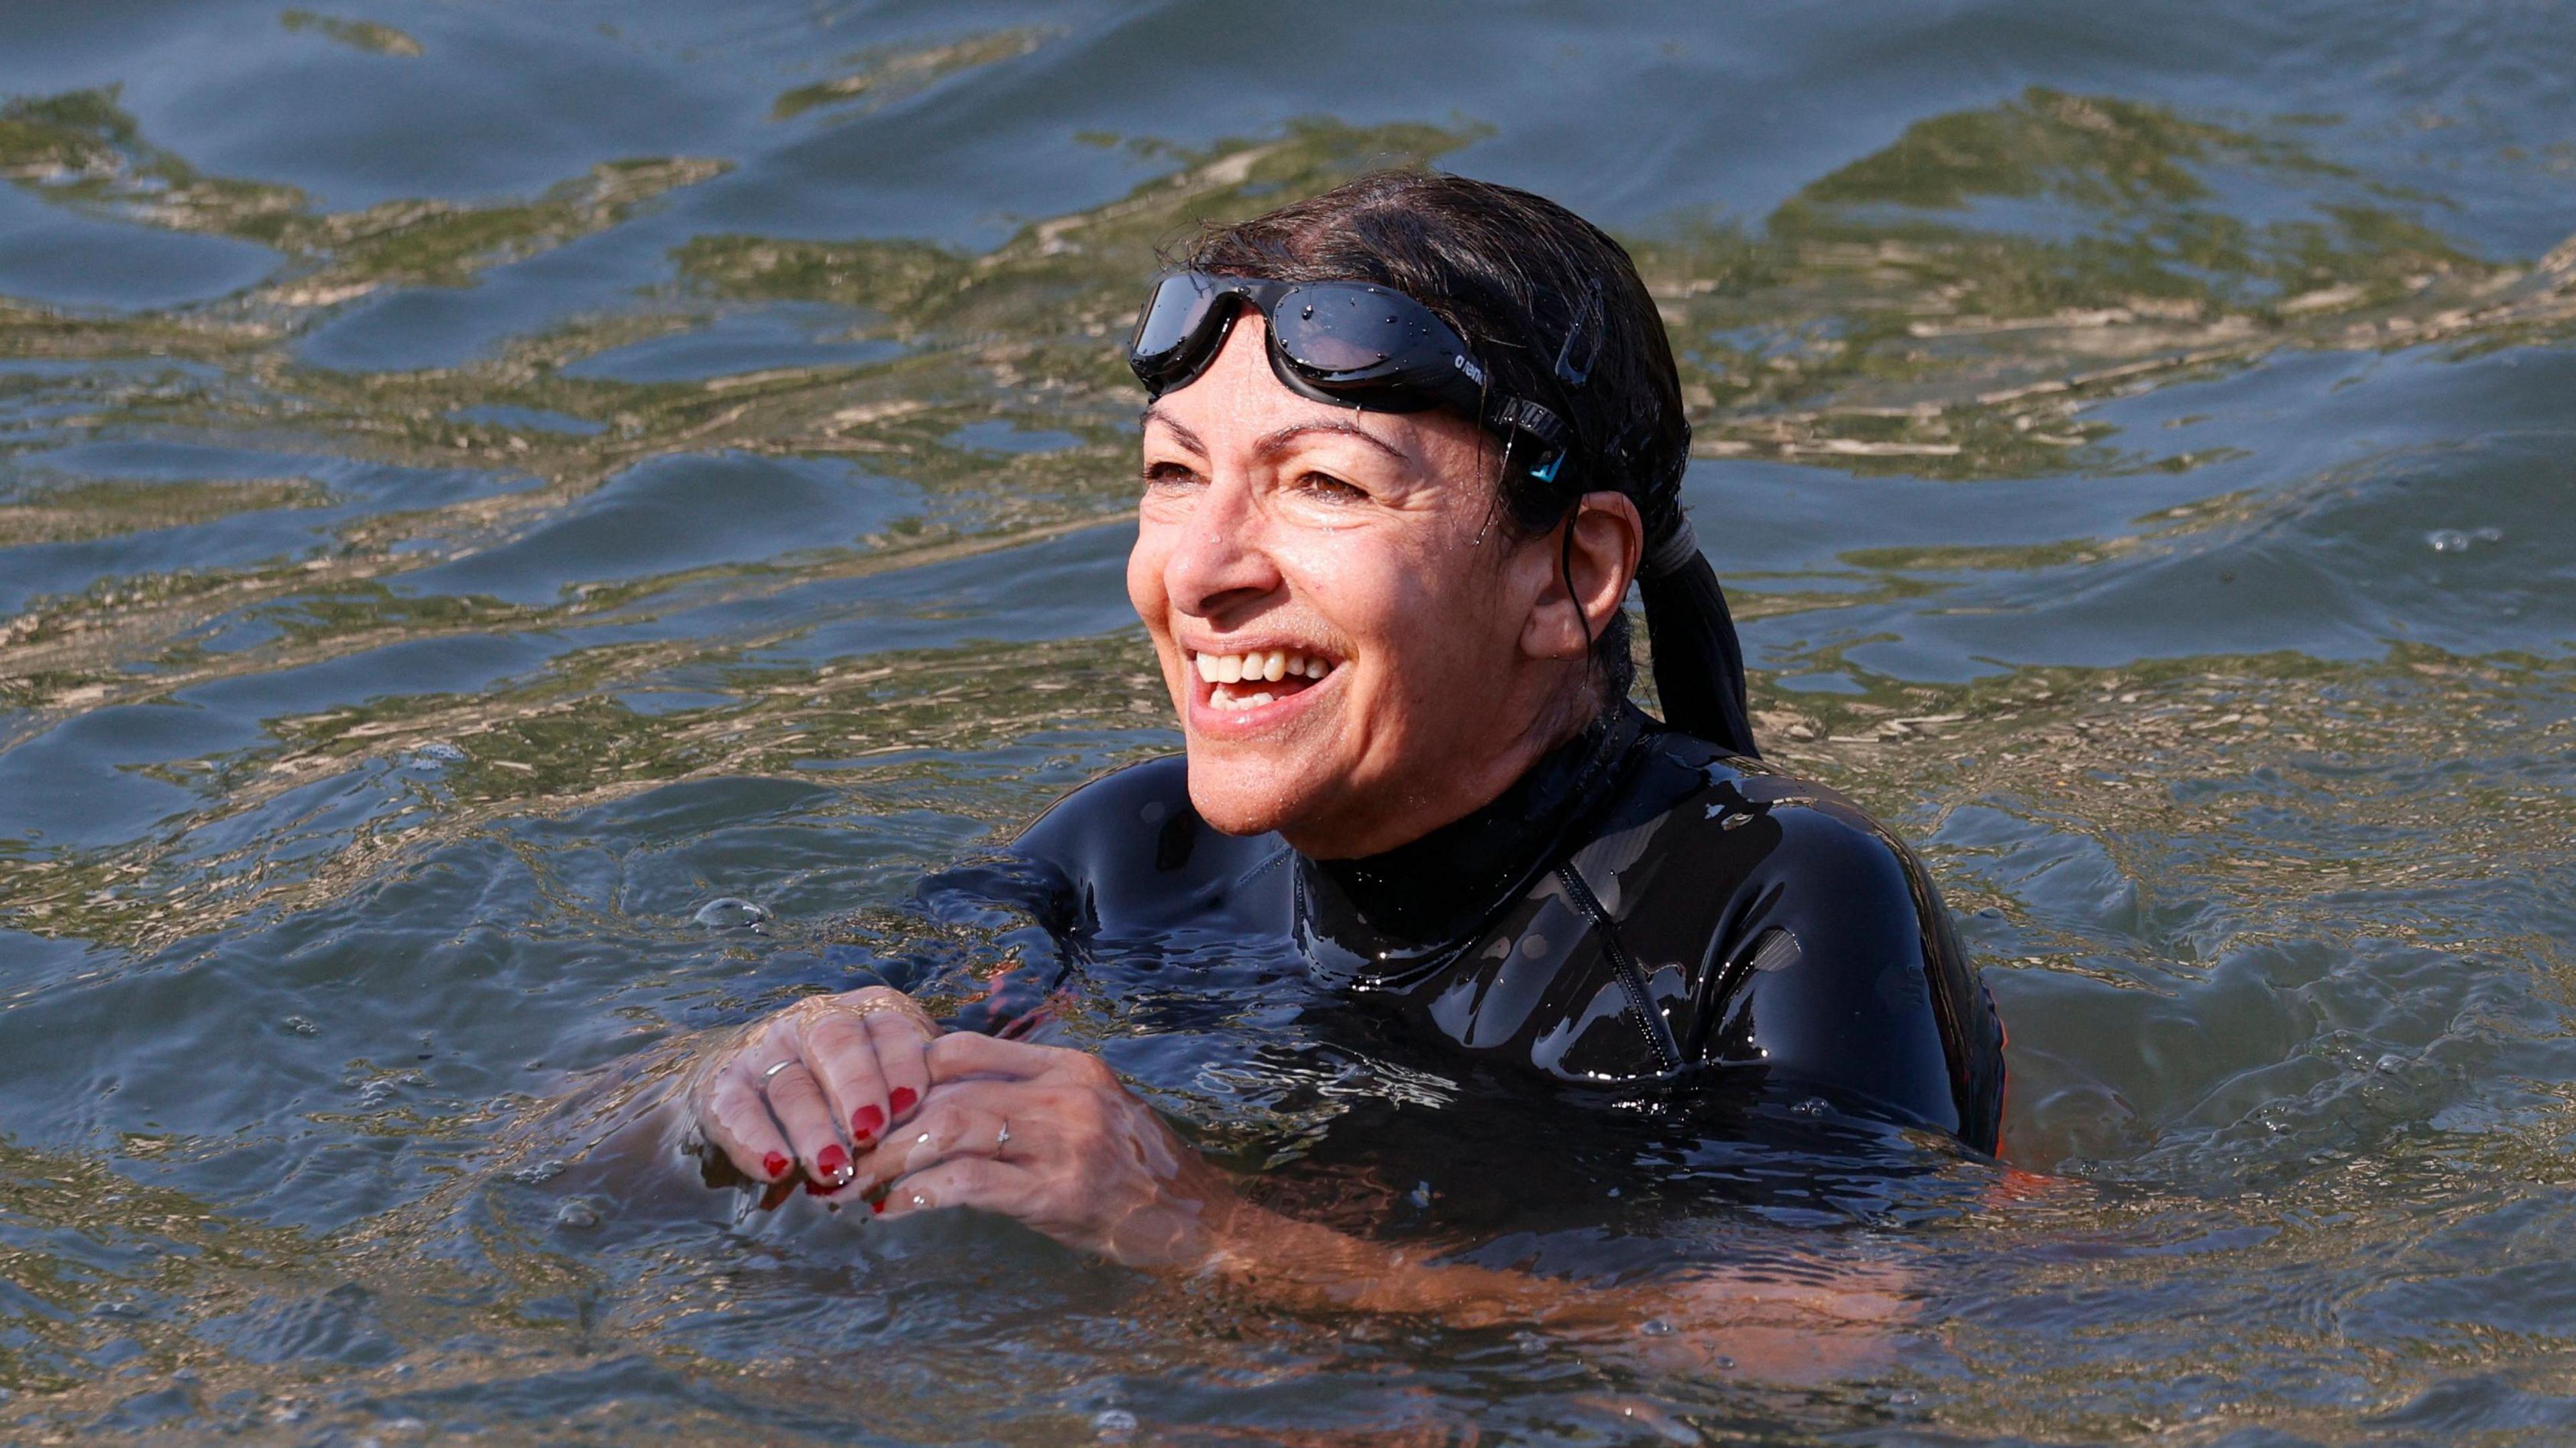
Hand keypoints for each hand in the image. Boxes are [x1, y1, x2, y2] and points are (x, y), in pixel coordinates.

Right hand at [688, 987, 940, 1191]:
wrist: (751, 1087)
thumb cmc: (848, 1090)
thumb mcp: (890, 1078)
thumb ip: (919, 1091)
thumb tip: (966, 1123)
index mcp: (865, 1014)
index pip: (889, 1027)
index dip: (903, 1063)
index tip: (913, 1103)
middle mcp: (814, 1022)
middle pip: (836, 1043)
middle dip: (857, 1087)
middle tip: (871, 1134)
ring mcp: (766, 1051)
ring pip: (792, 1081)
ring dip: (813, 1127)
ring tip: (833, 1168)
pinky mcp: (724, 1084)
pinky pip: (737, 1107)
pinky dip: (754, 1138)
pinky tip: (775, 1168)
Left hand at [849, 1033, 1236, 1265]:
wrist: (1207, 1226)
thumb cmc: (1141, 1179)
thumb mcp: (1091, 1120)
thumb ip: (1028, 1106)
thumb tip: (940, 1110)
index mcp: (1069, 1067)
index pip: (964, 1047)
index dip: (901, 1071)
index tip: (860, 1105)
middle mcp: (1067, 1091)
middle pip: (946, 1085)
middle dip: (879, 1118)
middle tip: (833, 1150)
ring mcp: (1067, 1140)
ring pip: (950, 1126)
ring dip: (887, 1157)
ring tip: (848, 1184)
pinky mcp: (1062, 1193)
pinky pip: (972, 1184)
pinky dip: (921, 1195)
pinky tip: (891, 1212)